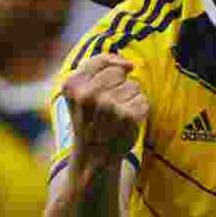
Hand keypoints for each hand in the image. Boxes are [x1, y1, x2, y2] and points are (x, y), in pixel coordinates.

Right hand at [60, 54, 147, 168]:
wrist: (93, 156)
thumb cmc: (89, 120)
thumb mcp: (78, 92)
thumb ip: (95, 68)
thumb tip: (128, 64)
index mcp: (73, 85)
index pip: (103, 60)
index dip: (109, 70)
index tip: (102, 88)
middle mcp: (89, 95)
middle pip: (119, 72)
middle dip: (118, 86)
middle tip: (106, 108)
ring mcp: (109, 106)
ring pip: (133, 85)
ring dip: (128, 98)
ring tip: (115, 116)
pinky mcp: (129, 116)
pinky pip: (142, 99)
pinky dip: (138, 109)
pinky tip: (125, 123)